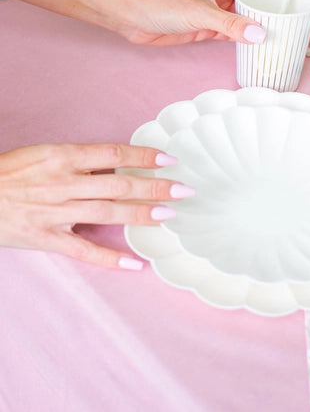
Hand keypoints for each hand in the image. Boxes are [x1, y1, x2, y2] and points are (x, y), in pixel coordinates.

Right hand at [0, 142, 193, 268]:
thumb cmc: (10, 171)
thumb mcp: (44, 153)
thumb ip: (80, 160)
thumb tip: (117, 164)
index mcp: (63, 157)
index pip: (112, 154)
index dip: (142, 157)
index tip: (168, 158)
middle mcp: (64, 183)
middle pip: (118, 185)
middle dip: (154, 187)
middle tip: (184, 189)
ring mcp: (57, 212)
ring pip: (107, 214)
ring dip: (141, 215)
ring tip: (170, 215)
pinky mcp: (47, 238)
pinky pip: (83, 251)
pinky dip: (110, 259)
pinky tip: (135, 265)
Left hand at [121, 0, 283, 45]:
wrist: (134, 18)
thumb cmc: (162, 3)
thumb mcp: (201, 12)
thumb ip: (230, 25)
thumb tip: (260, 34)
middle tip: (291, 10)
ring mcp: (214, 9)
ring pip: (244, 13)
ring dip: (259, 20)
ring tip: (280, 28)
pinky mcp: (207, 27)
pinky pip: (233, 31)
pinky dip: (245, 37)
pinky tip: (257, 44)